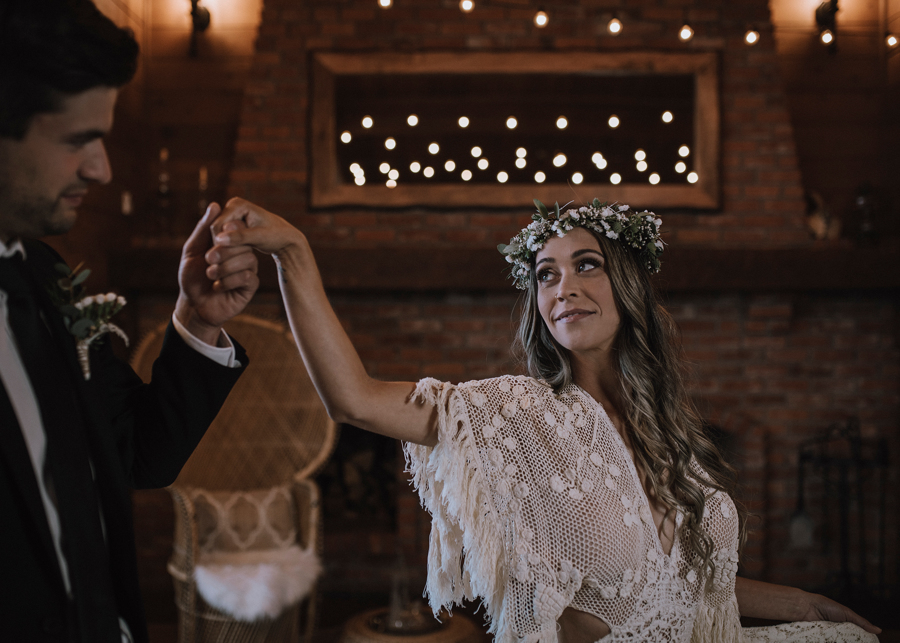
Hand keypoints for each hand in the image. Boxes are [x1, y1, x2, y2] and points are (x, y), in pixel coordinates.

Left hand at [175, 202, 258, 345]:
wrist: (194, 305)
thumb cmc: (192, 276)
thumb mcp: (192, 249)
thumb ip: (203, 228)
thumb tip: (215, 204)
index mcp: (230, 242)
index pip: (238, 227)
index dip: (228, 230)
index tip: (214, 239)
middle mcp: (242, 253)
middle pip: (244, 242)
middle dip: (224, 250)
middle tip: (208, 259)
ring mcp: (248, 269)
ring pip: (248, 259)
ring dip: (225, 266)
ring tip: (210, 274)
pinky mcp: (250, 286)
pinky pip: (247, 276)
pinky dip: (229, 281)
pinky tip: (217, 286)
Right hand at [211, 197, 304, 256]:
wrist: (286, 238)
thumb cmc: (276, 236)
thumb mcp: (260, 237)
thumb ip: (240, 237)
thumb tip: (220, 239)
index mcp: (237, 204)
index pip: (218, 226)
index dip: (221, 243)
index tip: (229, 258)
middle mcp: (232, 206)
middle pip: (216, 229)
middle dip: (222, 245)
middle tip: (229, 261)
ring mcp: (232, 215)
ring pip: (218, 234)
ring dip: (224, 248)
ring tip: (233, 260)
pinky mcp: (233, 224)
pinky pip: (224, 237)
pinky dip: (228, 247)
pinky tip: (234, 258)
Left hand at [798, 591, 880, 634]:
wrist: (805, 607)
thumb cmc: (825, 606)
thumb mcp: (846, 613)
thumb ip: (861, 622)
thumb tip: (878, 630)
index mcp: (843, 626)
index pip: (855, 638)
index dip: (861, 641)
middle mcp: (836, 633)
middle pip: (847, 641)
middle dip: (850, 642)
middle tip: (850, 641)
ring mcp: (827, 638)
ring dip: (841, 642)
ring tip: (842, 641)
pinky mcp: (819, 640)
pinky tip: (834, 642)